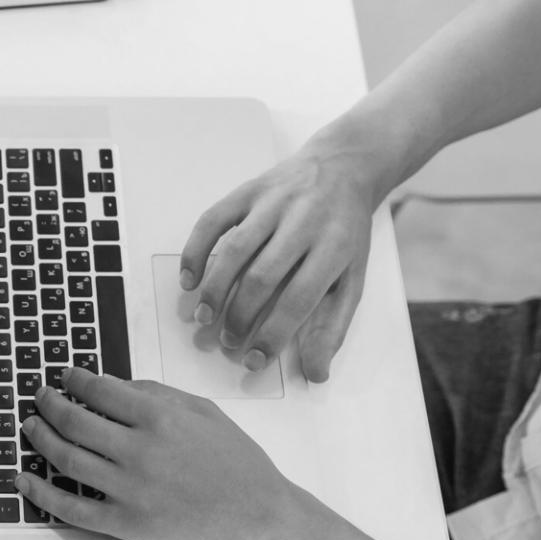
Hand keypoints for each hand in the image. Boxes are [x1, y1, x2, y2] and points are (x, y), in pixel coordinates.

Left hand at [14, 367, 332, 539]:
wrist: (261, 523)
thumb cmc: (239, 465)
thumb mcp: (206, 413)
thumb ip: (160, 394)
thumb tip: (114, 384)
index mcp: (161, 418)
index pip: (100, 391)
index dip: (75, 381)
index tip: (65, 378)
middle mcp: (140, 450)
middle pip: (75, 421)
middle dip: (50, 405)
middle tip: (41, 398)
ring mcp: (130, 490)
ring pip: (67, 459)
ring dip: (40, 439)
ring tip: (30, 426)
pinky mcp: (126, 524)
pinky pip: (72, 508)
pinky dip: (41, 493)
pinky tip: (23, 479)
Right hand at [179, 135, 383, 381]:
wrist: (345, 165)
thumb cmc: (346, 231)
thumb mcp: (353, 276)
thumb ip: (333, 325)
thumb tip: (316, 374)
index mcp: (335, 247)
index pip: (298, 299)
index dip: (273, 335)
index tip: (254, 360)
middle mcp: (303, 222)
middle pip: (262, 276)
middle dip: (239, 316)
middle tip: (226, 342)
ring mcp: (273, 203)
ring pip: (234, 250)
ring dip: (214, 288)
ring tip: (203, 318)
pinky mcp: (248, 191)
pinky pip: (213, 220)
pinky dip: (195, 251)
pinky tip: (187, 280)